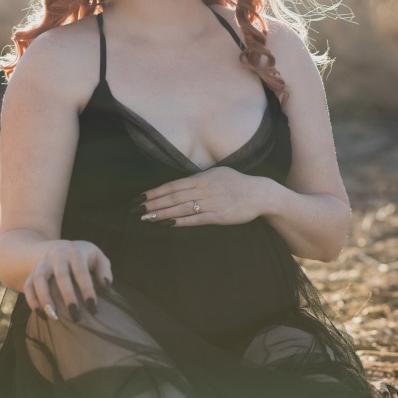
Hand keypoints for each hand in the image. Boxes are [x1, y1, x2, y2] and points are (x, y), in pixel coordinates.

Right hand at [23, 240, 112, 320]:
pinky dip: (32, 301)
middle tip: (75, 315)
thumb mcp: (96, 256)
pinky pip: (28, 286)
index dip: (87, 289)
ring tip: (54, 317)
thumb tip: (105, 285)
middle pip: (61, 275)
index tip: (93, 307)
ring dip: (45, 299)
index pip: (81, 271)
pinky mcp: (32, 273)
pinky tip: (42, 315)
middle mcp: (57, 256)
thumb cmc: (82, 257)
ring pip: (39, 280)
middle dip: (68, 296)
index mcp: (75, 252)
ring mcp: (42, 264)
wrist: (55, 248)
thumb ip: (104, 269)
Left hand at [137, 167, 268, 226]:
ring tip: (148, 218)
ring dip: (163, 213)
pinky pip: (196, 219)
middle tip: (138, 210)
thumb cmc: (238, 183)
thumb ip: (199, 178)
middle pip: (174, 197)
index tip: (142, 197)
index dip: (156, 192)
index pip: (173, 185)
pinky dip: (181, 221)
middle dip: (154, 204)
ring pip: (182, 208)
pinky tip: (168, 224)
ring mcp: (211, 202)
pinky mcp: (219, 216)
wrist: (259, 194)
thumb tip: (181, 183)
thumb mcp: (217, 173)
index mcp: (202, 178)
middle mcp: (204, 189)